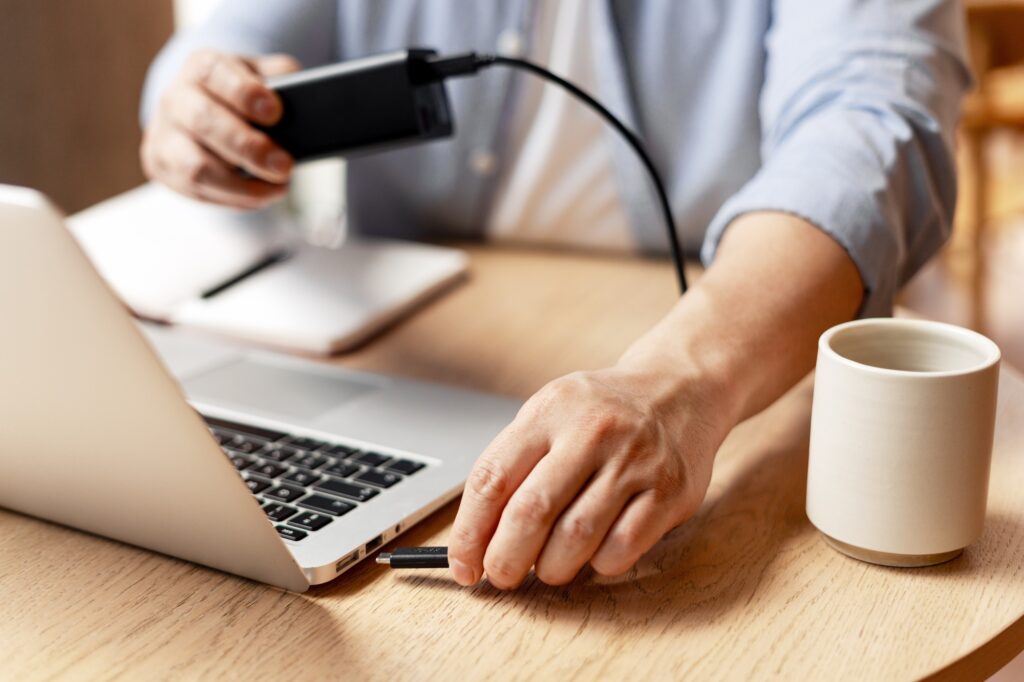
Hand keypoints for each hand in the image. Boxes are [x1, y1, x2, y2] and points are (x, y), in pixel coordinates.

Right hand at [140, 50, 300, 208]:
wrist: (199, 111)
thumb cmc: (238, 94)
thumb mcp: (260, 76)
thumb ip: (280, 77)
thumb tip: (300, 92)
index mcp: (200, 68)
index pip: (214, 73)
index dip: (244, 93)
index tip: (275, 112)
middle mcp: (176, 99)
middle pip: (204, 122)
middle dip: (249, 148)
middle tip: (284, 166)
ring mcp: (164, 136)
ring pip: (196, 168)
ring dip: (242, 186)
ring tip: (278, 188)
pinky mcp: (163, 167)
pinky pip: (198, 192)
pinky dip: (236, 199)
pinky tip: (262, 196)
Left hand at [447, 365, 730, 588]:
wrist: (681, 388)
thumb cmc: (603, 410)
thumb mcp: (552, 412)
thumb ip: (516, 463)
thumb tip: (478, 536)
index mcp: (550, 410)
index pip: (492, 478)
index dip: (469, 531)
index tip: (463, 563)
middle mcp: (592, 431)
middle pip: (531, 512)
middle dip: (505, 558)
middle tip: (500, 576)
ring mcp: (634, 461)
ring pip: (575, 538)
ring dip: (551, 568)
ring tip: (546, 568)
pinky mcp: (669, 491)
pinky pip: (621, 548)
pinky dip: (597, 564)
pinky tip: (592, 555)